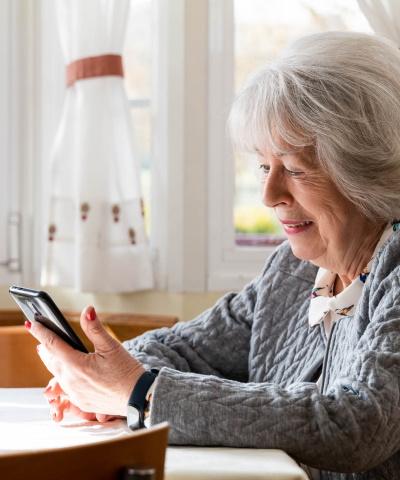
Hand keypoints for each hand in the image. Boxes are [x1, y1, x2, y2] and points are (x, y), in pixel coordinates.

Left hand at [27, 305, 144, 416]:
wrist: (138, 398)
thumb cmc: (127, 371)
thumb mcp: (111, 346)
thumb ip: (95, 328)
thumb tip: (87, 310)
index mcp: (76, 365)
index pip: (52, 344)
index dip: (41, 332)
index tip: (31, 323)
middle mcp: (71, 381)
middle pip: (51, 360)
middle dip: (44, 347)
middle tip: (39, 337)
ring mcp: (74, 394)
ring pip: (57, 374)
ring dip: (52, 362)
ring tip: (49, 353)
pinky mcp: (81, 402)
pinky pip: (66, 387)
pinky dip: (63, 376)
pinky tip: (68, 372)